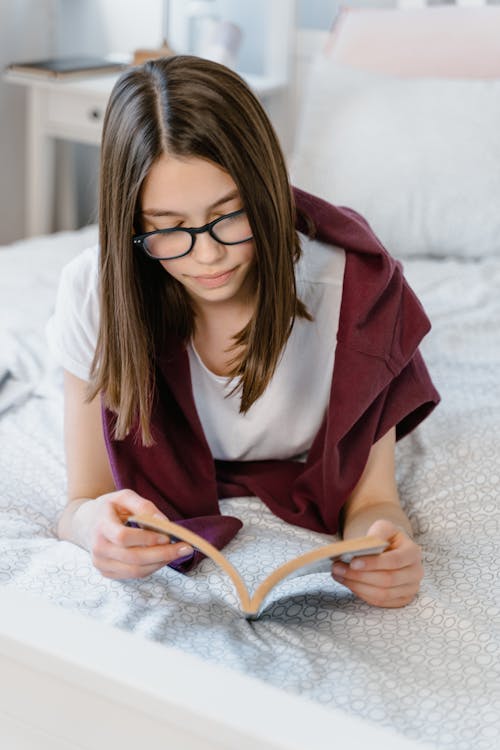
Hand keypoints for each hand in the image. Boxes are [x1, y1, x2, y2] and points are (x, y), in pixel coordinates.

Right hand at [77, 489, 193, 579]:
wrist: (85, 523)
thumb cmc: (109, 507)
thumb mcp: (123, 496)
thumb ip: (143, 506)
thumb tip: (164, 522)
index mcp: (101, 526)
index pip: (123, 538)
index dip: (146, 539)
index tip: (167, 536)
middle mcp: (98, 548)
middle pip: (133, 558)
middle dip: (163, 554)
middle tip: (185, 548)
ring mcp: (101, 563)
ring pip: (135, 571)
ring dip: (160, 563)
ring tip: (178, 553)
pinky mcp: (106, 573)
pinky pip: (133, 575)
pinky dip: (152, 568)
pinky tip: (163, 558)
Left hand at [331, 519, 423, 607]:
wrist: (393, 549)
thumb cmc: (387, 538)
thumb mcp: (383, 528)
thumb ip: (377, 533)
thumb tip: (367, 544)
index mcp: (413, 553)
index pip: (394, 561)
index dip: (373, 563)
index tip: (352, 562)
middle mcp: (415, 573)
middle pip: (387, 580)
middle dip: (359, 576)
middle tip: (337, 568)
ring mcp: (410, 589)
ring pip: (382, 594)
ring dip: (357, 586)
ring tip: (338, 575)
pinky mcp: (401, 600)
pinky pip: (380, 602)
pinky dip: (361, 594)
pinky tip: (348, 583)